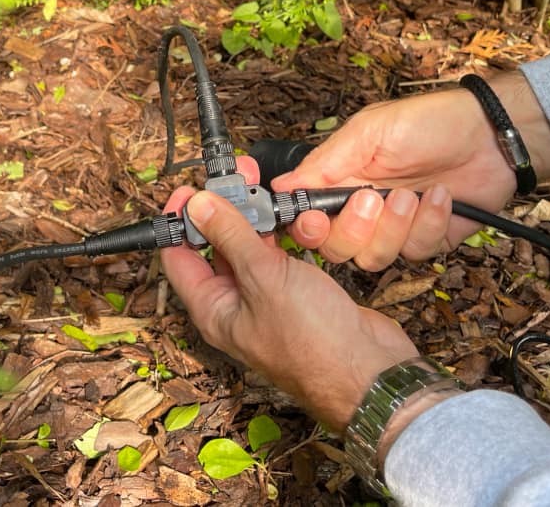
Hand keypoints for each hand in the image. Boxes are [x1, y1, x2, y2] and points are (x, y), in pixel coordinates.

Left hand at [160, 157, 418, 431]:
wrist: (370, 372)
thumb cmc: (315, 341)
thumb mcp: (265, 278)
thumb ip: (231, 237)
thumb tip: (199, 206)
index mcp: (213, 309)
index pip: (178, 257)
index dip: (180, 221)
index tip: (192, 189)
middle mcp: (235, 306)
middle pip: (214, 249)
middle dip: (222, 211)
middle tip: (235, 177)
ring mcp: (267, 301)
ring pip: (250, 249)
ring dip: (253, 218)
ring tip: (262, 187)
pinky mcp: (297, 294)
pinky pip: (279, 256)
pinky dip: (281, 233)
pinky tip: (290, 213)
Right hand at [273, 73, 549, 270]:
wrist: (489, 136)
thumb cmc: (428, 123)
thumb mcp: (369, 133)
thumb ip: (325, 163)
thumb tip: (279, 184)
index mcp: (340, 181)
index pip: (308, 219)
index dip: (307, 227)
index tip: (315, 220)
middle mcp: (363, 210)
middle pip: (336, 248)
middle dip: (354, 229)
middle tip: (372, 199)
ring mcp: (394, 228)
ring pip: (374, 257)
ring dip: (395, 227)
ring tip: (415, 194)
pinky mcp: (426, 240)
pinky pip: (415, 252)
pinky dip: (429, 223)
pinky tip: (441, 196)